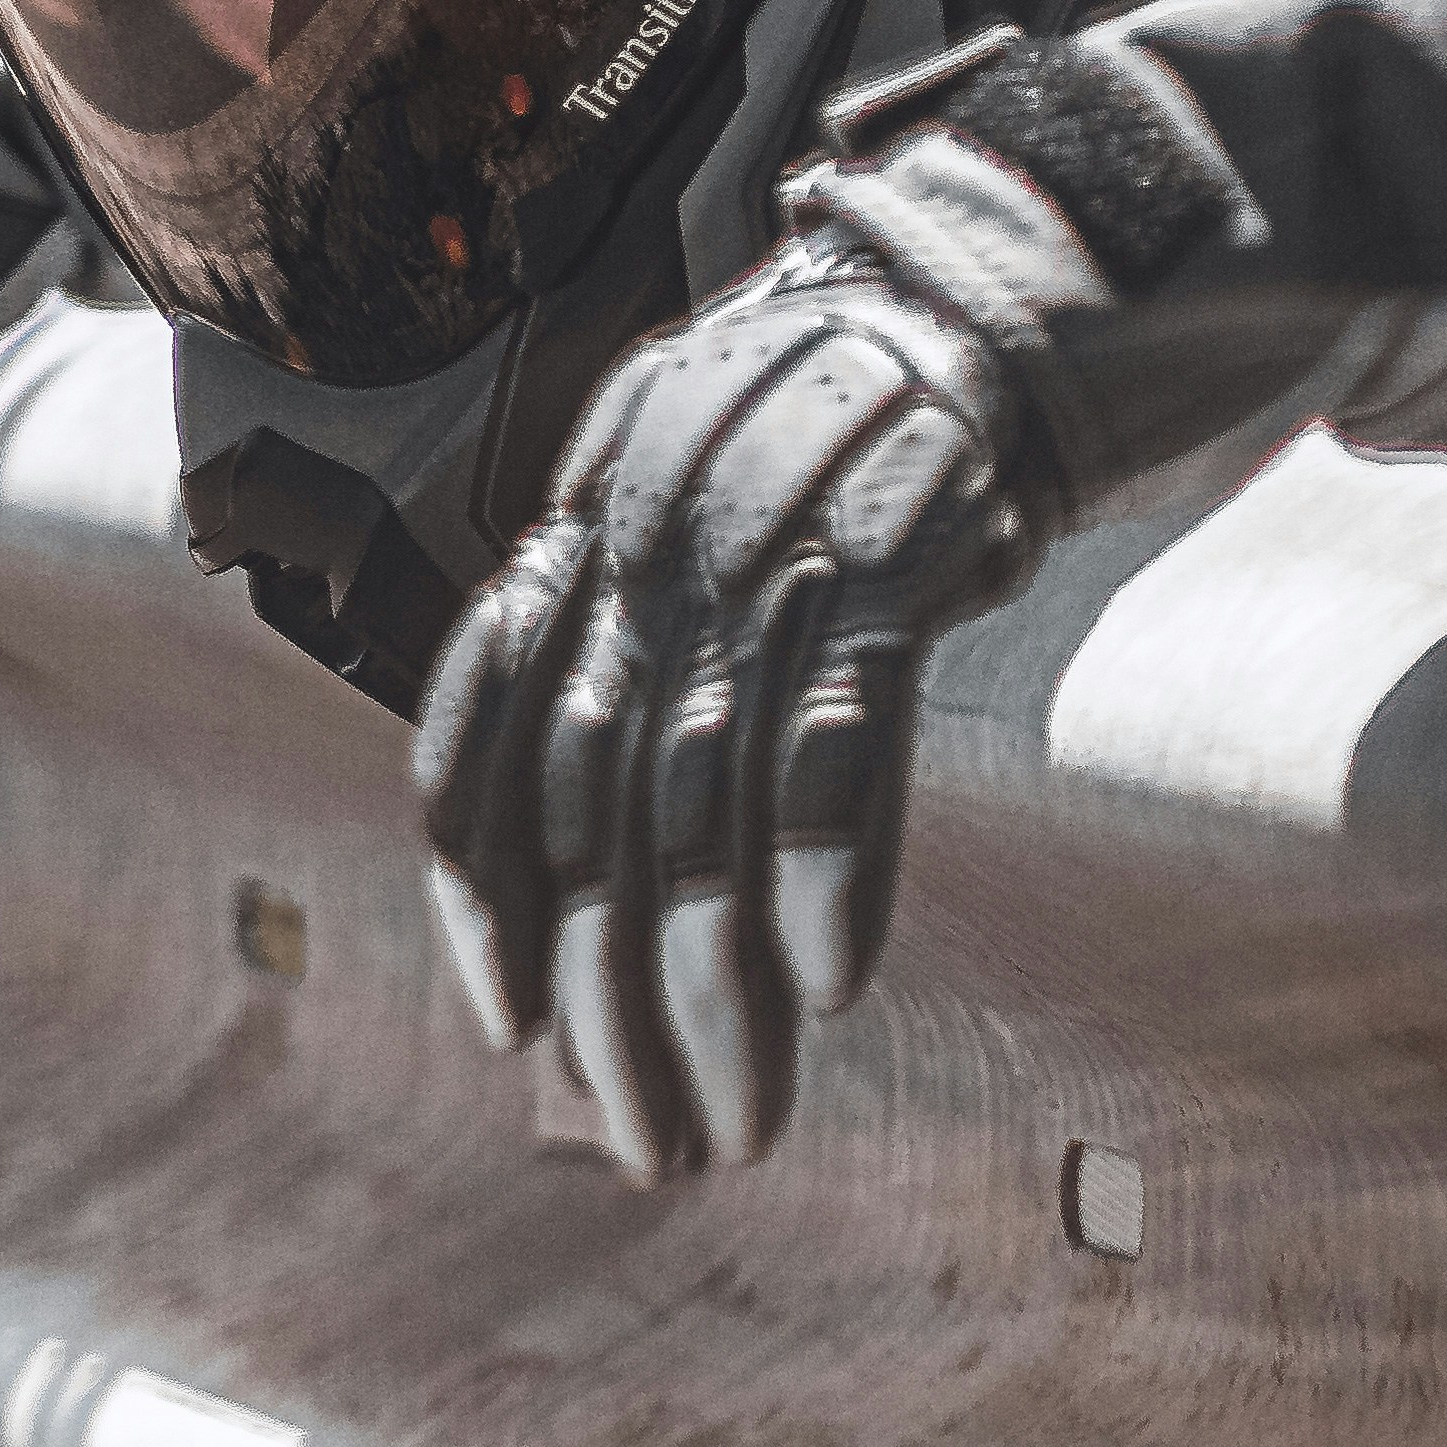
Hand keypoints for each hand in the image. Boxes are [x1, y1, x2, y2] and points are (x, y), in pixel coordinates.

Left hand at [411, 248, 1046, 1181]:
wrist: (967, 301)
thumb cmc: (816, 441)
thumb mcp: (670, 508)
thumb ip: (605, 642)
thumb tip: (555, 841)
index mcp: (577, 556)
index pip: (479, 756)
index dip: (483, 909)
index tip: (510, 1035)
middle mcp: (642, 562)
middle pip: (589, 823)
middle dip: (609, 1009)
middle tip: (647, 1145)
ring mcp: (756, 558)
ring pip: (701, 812)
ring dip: (714, 995)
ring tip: (739, 1126)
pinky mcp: (882, 558)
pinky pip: (834, 738)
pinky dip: (825, 868)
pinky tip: (828, 985)